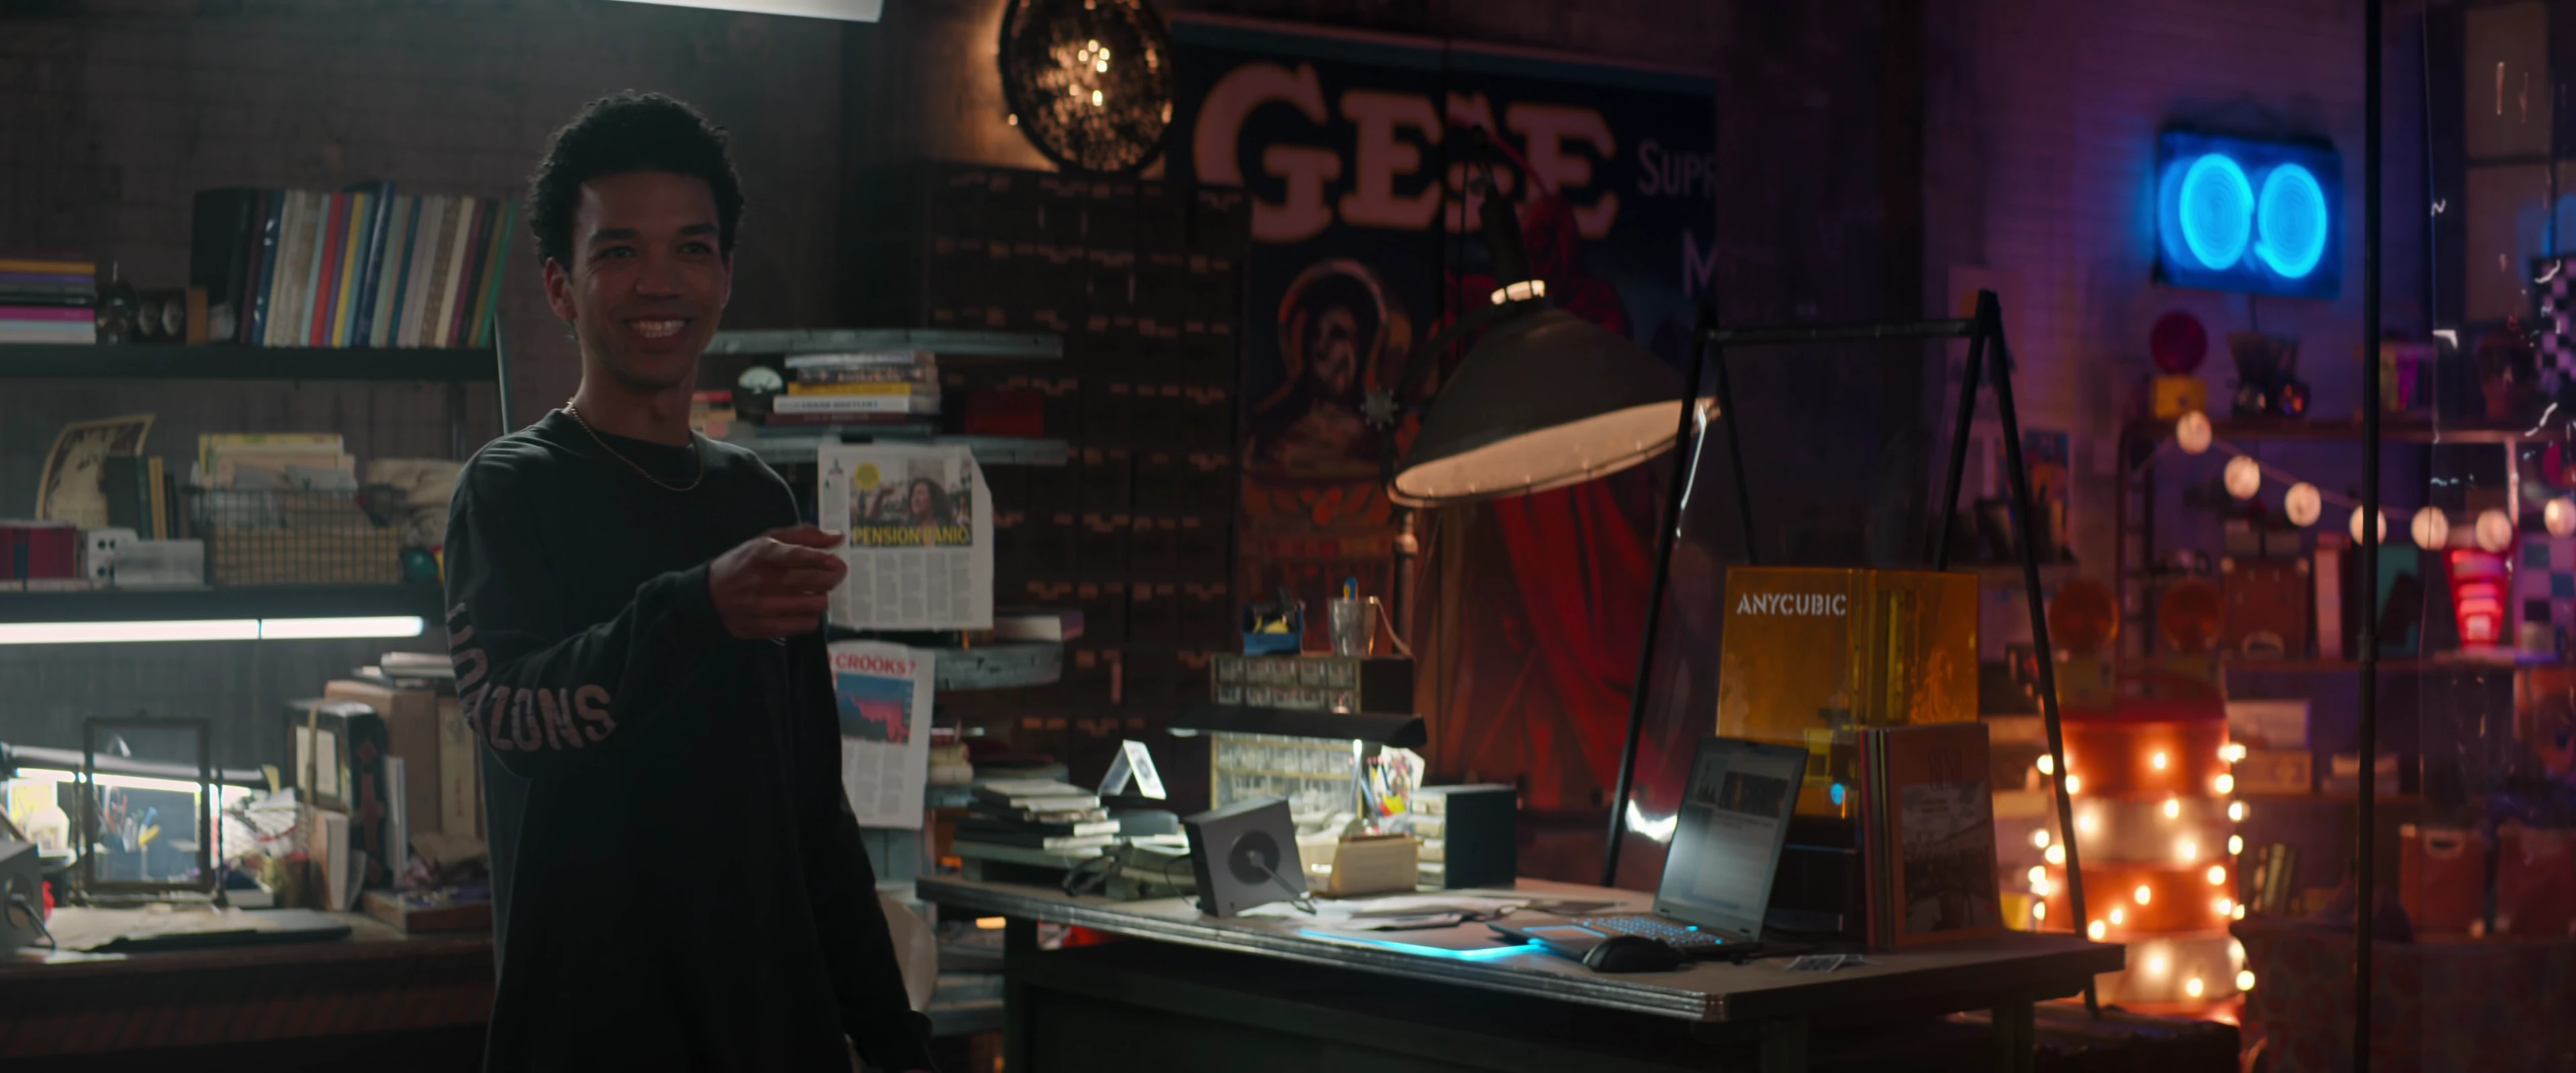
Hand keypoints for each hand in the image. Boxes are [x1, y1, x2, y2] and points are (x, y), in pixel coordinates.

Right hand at [708, 525, 846, 638]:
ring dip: (822, 598)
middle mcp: (762, 580)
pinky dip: (812, 616)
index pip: (795, 555)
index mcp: (761, 553)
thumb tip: (837, 537)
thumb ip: (803, 536)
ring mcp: (763, 606)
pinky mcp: (765, 627)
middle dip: (832, 577)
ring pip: (813, 605)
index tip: (835, 560)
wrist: (709, 597)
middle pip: (811, 581)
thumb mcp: (765, 541)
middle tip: (838, 574)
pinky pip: (804, 624)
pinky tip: (806, 609)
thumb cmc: (743, 564)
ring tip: (818, 592)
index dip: (819, 558)